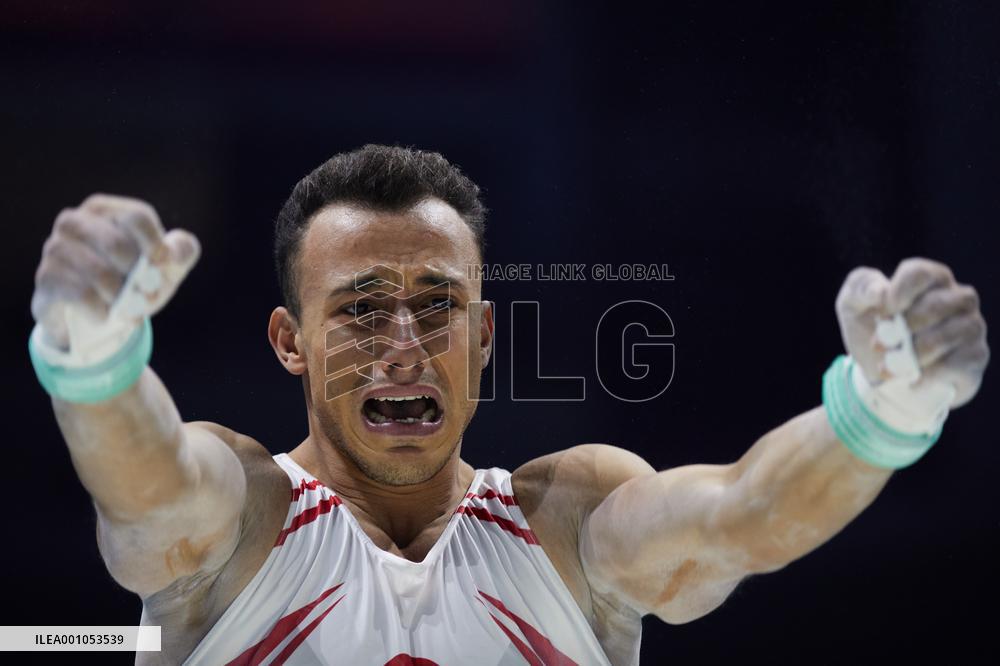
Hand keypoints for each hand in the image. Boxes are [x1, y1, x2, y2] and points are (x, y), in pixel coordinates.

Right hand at [31, 194, 200, 350]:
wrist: (96, 314)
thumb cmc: (133, 279)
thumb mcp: (166, 265)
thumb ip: (183, 250)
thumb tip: (173, 251)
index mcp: (104, 210)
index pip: (137, 217)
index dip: (156, 246)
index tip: (163, 266)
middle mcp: (74, 222)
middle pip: (117, 246)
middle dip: (140, 277)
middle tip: (146, 294)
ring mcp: (55, 248)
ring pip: (100, 274)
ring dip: (122, 298)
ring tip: (126, 307)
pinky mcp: (47, 278)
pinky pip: (81, 295)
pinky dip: (102, 310)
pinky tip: (105, 315)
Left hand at [835, 257, 988, 408]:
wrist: (882, 367)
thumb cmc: (870, 325)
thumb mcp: (853, 303)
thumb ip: (861, 289)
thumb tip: (881, 292)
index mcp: (930, 278)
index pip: (921, 274)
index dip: (900, 293)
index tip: (882, 312)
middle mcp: (957, 298)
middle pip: (935, 306)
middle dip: (901, 329)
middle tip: (878, 345)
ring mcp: (970, 327)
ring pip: (945, 337)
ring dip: (910, 355)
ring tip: (888, 366)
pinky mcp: (974, 356)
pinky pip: (954, 365)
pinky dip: (925, 376)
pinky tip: (910, 380)